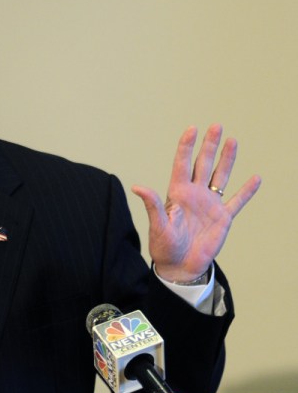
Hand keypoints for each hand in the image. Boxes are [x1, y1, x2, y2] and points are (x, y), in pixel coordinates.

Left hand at [131, 124, 260, 282]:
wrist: (180, 265)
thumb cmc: (164, 246)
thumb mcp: (158, 225)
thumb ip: (153, 205)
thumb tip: (138, 187)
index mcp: (177, 193)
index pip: (182, 163)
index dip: (186, 146)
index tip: (192, 128)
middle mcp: (194, 194)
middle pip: (203, 164)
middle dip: (209, 145)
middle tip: (216, 126)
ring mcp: (210, 204)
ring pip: (220, 176)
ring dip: (227, 159)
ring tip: (232, 141)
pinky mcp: (223, 218)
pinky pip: (237, 201)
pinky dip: (247, 190)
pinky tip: (255, 178)